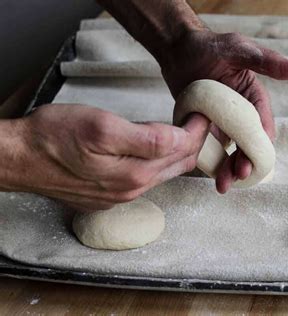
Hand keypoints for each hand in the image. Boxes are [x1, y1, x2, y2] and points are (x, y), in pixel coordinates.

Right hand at [10, 104, 208, 210]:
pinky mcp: (108, 196)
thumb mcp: (103, 127)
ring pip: (163, 173)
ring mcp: (120, 196)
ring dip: (178, 153)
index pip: (183, 151)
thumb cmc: (54, 137)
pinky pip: (145, 179)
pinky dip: (158, 162)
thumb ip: (148, 138)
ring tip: (183, 131)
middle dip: (194, 143)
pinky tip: (155, 149)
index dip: (197, 130)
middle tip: (199, 120)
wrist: (19, 158)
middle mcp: (132, 190)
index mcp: (136, 173)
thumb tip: (181, 140)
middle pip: (178, 166)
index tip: (203, 113)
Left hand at [159, 30, 287, 192]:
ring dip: (228, 169)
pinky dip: (210, 163)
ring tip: (222, 186)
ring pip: (229, 152)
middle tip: (237, 177)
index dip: (261, 146)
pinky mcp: (203, 128)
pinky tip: (207, 176)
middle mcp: (240, 115)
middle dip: (244, 163)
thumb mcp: (240, 50)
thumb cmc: (210, 45)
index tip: (256, 161)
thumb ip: (268, 62)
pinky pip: (209, 149)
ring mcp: (221, 123)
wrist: (177, 50)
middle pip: (246, 145)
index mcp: (254, 100)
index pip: (263, 127)